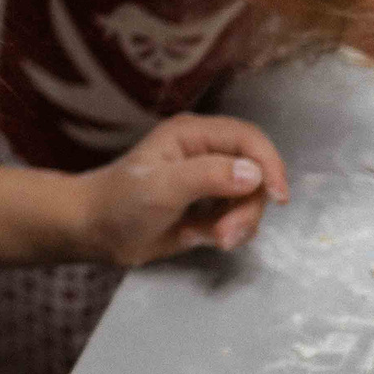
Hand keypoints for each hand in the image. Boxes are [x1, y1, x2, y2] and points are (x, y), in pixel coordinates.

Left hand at [78, 114, 290, 266]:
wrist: (95, 234)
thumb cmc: (121, 202)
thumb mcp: (163, 187)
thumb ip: (208, 176)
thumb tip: (255, 173)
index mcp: (194, 134)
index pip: (248, 139)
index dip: (269, 164)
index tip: (278, 197)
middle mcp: (206, 153)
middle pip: (256, 174)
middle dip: (248, 207)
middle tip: (225, 236)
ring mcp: (209, 182)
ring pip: (250, 200)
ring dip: (239, 223)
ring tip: (212, 240)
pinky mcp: (208, 208)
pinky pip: (238, 218)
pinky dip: (228, 232)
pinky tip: (200, 238)